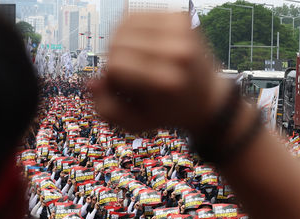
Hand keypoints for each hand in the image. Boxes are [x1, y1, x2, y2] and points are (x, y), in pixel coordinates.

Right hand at [91, 13, 225, 134]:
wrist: (207, 96)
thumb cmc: (168, 111)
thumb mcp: (136, 122)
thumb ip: (107, 109)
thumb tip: (91, 82)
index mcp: (168, 81)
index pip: (116, 65)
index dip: (111, 77)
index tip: (122, 87)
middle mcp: (178, 52)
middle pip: (117, 43)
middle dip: (113, 59)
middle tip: (127, 74)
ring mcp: (181, 31)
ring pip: (123, 25)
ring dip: (120, 42)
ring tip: (134, 59)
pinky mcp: (179, 16)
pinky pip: (136, 15)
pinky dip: (131, 29)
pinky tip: (141, 44)